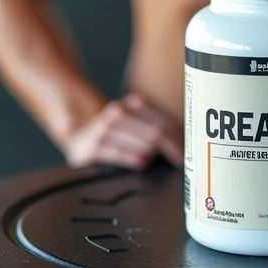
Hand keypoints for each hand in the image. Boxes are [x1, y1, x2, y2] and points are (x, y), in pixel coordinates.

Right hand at [64, 92, 183, 170]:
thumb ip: (159, 132)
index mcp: (135, 104)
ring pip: (137, 139)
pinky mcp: (91, 146)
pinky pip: (115, 152)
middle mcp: (120, 111)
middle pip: (154, 130)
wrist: (81, 138)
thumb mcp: (137, 127)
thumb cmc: (118, 136)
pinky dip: (131, 157)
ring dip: (151, 151)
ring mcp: (104, 127)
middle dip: (170, 147)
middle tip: (179, 160)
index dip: (178, 138)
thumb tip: (184, 146)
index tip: (187, 152)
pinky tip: (142, 162)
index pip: (165, 121)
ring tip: (161, 159)